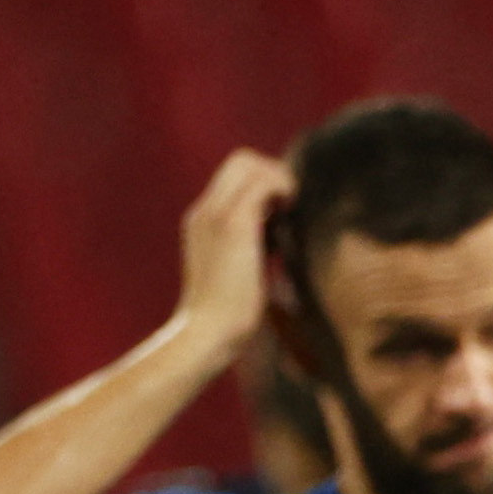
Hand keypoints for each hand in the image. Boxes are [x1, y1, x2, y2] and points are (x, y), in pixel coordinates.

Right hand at [174, 148, 296, 362]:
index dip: (263, 183)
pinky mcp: (233, 224)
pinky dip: (283, 189)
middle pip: (241, 160)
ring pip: (250, 162)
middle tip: (289, 209)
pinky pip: (262, 182)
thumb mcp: (238, 274)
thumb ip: (250, 250)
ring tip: (289, 214)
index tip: (282, 213)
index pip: (233, 175)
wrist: (206, 334)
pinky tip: (289, 217)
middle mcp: (205, 211)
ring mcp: (215, 214)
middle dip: (273, 175)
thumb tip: (278, 241)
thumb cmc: (227, 318)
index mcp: (203, 221)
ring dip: (279, 181)